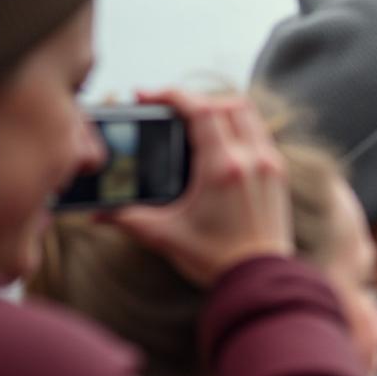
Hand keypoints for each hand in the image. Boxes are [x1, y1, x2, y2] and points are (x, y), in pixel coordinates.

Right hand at [111, 89, 290, 285]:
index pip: (201, 109)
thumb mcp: (165, 236)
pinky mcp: (278, 175)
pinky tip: (219, 144)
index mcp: (223, 168)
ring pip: (248, 114)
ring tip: (194, 122)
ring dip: (220, 109)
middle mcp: (252, 159)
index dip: (172, 95)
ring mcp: (270, 165)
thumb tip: (98, 213)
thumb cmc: (217, 260)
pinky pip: (260, 134)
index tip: (148, 96)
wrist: (260, 280)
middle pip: (226, 103)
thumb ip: (128, 218)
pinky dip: (239, 128)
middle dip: (194, 100)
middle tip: (169, 111)